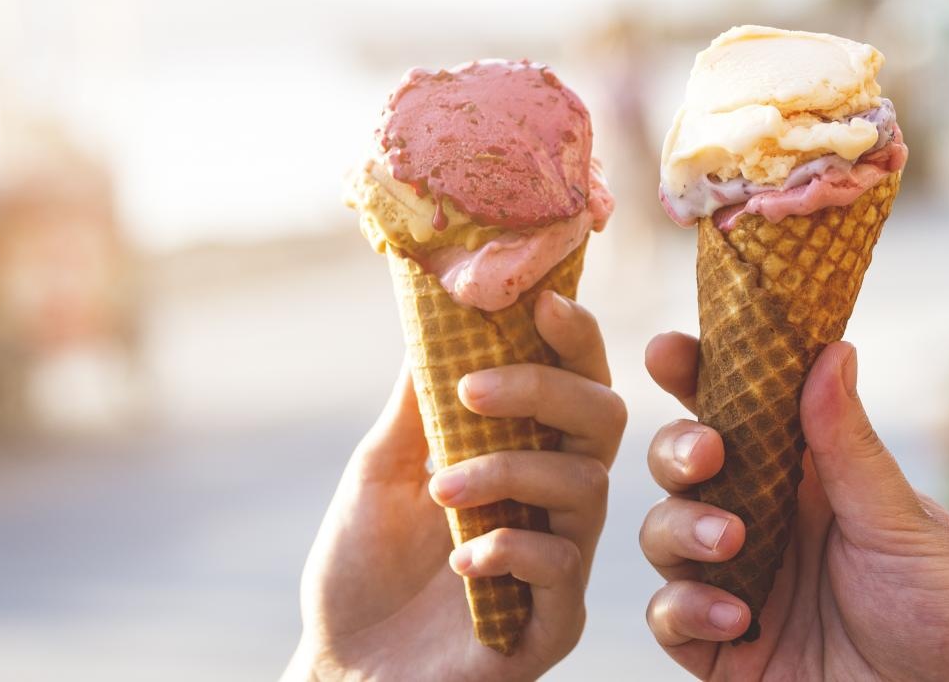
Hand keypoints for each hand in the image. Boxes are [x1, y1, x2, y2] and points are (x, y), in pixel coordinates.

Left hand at [285, 293, 624, 681]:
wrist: (345, 669)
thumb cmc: (363, 570)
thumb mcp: (382, 468)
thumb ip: (418, 401)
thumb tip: (436, 308)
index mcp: (528, 455)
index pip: (576, 382)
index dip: (574, 338)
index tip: (542, 302)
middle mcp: (559, 501)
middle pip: (603, 419)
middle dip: (544, 390)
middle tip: (471, 390)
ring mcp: (563, 561)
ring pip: (585, 485)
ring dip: (506, 472)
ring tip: (438, 494)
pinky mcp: (556, 622)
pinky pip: (563, 564)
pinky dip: (510, 548)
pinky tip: (461, 563)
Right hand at [639, 335, 948, 680]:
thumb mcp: (899, 521)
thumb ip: (849, 446)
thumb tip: (832, 348)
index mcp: (809, 478)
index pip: (742, 412)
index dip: (699, 376)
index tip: (669, 350)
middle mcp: (766, 524)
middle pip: (684, 469)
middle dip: (677, 451)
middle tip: (707, 455)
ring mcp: (740, 585)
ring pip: (664, 536)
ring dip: (683, 529)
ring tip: (731, 543)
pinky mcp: (726, 652)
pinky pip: (670, 619)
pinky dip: (687, 609)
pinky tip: (736, 617)